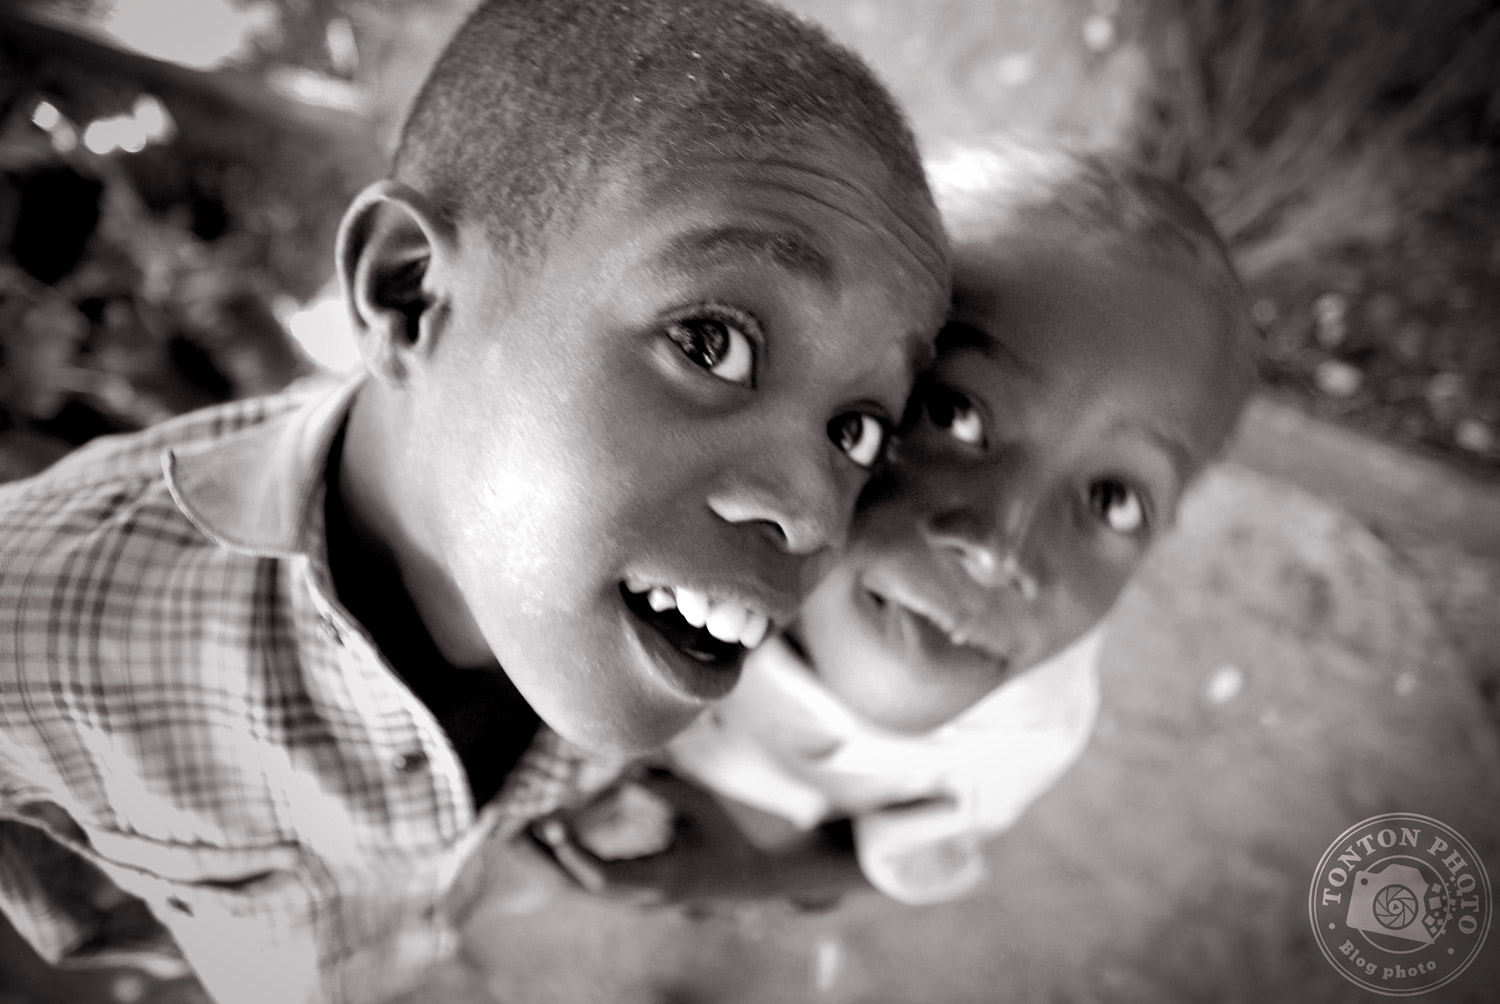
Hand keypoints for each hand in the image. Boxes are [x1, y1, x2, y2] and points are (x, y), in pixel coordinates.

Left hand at [531, 769, 868, 908]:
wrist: (765, 872)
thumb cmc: (736, 832)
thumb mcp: (704, 804)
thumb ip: (663, 788)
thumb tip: (622, 773)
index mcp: (664, 880)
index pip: (604, 878)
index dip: (572, 854)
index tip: (547, 825)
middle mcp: (647, 896)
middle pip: (581, 887)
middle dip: (542, 860)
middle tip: (506, 829)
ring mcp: (642, 898)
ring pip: (583, 887)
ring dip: (549, 861)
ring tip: (515, 832)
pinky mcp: (640, 890)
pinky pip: (594, 881)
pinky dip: (567, 861)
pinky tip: (549, 838)